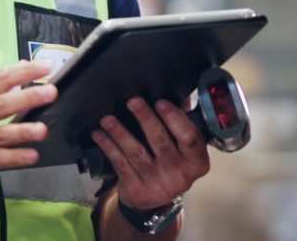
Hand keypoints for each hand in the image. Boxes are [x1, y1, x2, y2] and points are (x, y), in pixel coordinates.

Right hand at [0, 59, 56, 195]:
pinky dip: (16, 157)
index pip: (0, 79)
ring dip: (23, 130)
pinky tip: (32, 155)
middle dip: (29, 96)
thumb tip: (20, 71)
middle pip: (3, 103)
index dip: (24, 71)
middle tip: (50, 91)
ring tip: (43, 129)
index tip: (44, 66)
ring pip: (1, 133)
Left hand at [91, 97, 209, 209]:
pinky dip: (108, 147)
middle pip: (161, 141)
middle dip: (145, 118)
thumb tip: (183, 98)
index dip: (175, 118)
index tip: (160, 101)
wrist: (154, 198)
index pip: (190, 137)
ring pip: (136, 153)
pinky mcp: (138, 192)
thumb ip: (183, 121)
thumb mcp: (182, 146)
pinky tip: (99, 134)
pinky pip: (120, 164)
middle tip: (132, 101)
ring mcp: (159, 186)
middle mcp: (181, 176)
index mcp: (197, 162)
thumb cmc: (170, 161)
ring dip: (120, 133)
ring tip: (107, 119)